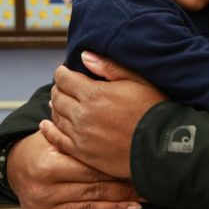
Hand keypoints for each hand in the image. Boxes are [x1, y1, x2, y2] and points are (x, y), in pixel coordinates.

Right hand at [7, 130, 142, 208]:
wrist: (15, 163)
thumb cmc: (43, 146)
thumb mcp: (55, 137)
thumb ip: (79, 140)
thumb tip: (117, 141)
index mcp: (49, 166)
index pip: (90, 171)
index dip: (115, 172)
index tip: (137, 171)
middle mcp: (44, 190)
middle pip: (92, 192)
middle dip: (122, 192)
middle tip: (146, 191)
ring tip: (135, 208)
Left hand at [47, 55, 166, 178]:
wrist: (162, 146)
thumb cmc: (153, 110)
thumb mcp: (137, 80)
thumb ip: (109, 67)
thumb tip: (84, 56)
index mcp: (94, 94)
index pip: (65, 78)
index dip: (62, 72)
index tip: (65, 71)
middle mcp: (82, 115)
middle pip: (58, 97)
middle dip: (59, 88)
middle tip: (64, 86)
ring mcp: (81, 136)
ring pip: (57, 116)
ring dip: (56, 106)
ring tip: (60, 102)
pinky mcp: (83, 153)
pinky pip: (58, 139)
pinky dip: (49, 130)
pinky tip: (46, 124)